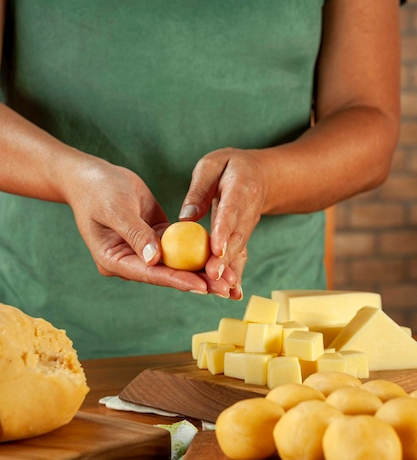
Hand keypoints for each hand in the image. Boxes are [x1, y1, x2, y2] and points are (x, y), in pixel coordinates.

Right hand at [62, 155, 226, 293]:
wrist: (92, 176)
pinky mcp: (157, 237)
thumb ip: (135, 233)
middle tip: (226, 288)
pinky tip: (221, 255)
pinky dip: (200, 250)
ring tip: (231, 277)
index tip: (201, 287)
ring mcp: (145, 250)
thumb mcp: (115, 208)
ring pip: (178, 263)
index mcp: (114, 261)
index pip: (150, 274)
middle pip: (168, 274)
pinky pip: (181, 246)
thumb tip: (155, 259)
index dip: (177, 280)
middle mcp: (131, 260)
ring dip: (203, 269)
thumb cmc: (98, 189)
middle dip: (197, 281)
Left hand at [179, 148, 268, 299]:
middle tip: (213, 276)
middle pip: (236, 238)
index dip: (223, 231)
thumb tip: (185, 217)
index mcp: (240, 189)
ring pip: (239, 252)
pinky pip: (239, 257)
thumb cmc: (230, 167)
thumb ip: (199, 189)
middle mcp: (247, 213)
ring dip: (230, 272)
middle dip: (225, 259)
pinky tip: (231, 294)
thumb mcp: (212, 165)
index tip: (215, 248)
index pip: (230, 212)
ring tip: (222, 292)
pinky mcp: (243, 238)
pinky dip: (236, 275)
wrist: (263, 176)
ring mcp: (247, 228)